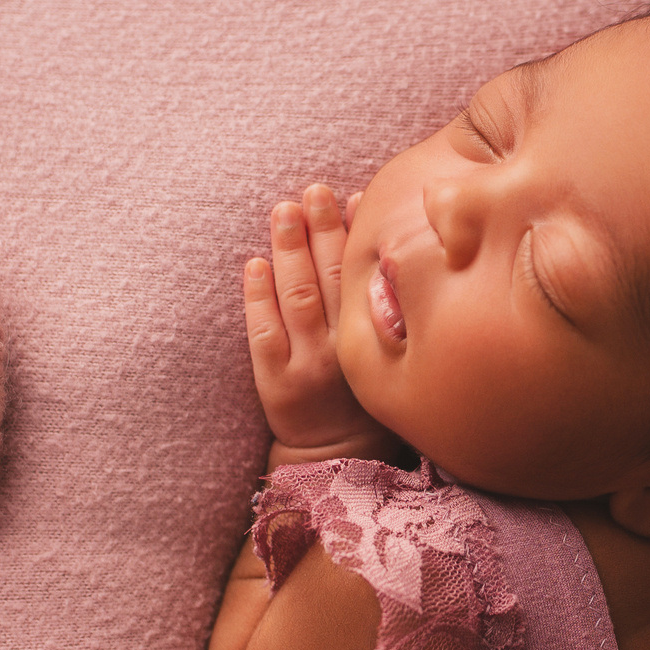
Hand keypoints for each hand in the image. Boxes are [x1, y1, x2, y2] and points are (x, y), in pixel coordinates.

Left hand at [242, 185, 399, 462]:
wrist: (339, 459)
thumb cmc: (369, 400)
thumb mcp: (394, 357)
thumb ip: (391, 307)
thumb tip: (384, 250)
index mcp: (376, 341)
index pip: (366, 278)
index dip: (358, 235)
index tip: (354, 196)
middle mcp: (344, 351)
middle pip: (331, 279)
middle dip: (322, 230)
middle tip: (314, 190)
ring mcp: (307, 367)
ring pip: (297, 298)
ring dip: (290, 249)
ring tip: (284, 209)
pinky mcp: (275, 383)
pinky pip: (264, 333)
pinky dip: (258, 296)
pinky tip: (255, 263)